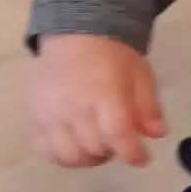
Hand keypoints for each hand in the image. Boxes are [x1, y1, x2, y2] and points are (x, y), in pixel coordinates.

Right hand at [28, 34, 166, 167]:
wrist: (75, 33)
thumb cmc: (112, 55)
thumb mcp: (140, 74)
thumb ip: (148, 106)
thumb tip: (157, 134)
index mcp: (103, 94)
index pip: (116, 135)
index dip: (132, 153)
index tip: (142, 158)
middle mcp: (73, 107)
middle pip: (93, 148)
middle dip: (112, 152)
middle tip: (117, 142)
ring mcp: (49, 113)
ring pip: (67, 155)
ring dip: (87, 158)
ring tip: (96, 147)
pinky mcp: (33, 115)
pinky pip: (43, 148)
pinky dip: (59, 155)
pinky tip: (73, 146)